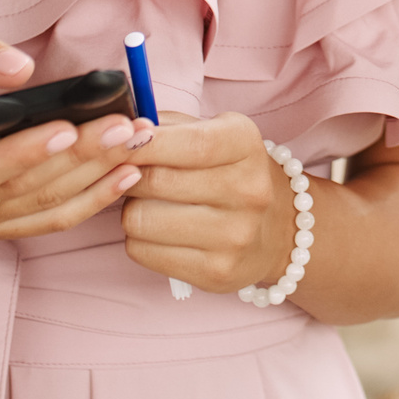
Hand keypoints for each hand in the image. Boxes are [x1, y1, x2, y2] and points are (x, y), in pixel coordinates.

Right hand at [0, 33, 147, 240]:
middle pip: (19, 188)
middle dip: (79, 157)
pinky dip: (91, 200)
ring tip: (138, 144)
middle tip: (127, 128)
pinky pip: (47, 221)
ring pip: (40, 207)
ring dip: (96, 177)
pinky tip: (125, 175)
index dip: (23, 153)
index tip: (68, 128)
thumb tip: (20, 67)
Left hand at [120, 112, 297, 293]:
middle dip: (128, 174)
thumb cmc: (229, 171)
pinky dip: (138, 239)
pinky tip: (159, 232)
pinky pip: (141, 251)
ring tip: (150, 204)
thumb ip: (168, 126)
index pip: (190, 143)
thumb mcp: (214, 133)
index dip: (144, 142)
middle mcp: (248, 190)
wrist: (278, 229)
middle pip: (154, 180)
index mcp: (246, 145)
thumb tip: (123, 131)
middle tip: (130, 173)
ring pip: (140, 219)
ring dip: (132, 209)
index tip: (119, 140)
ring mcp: (235, 236)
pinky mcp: (216, 272)